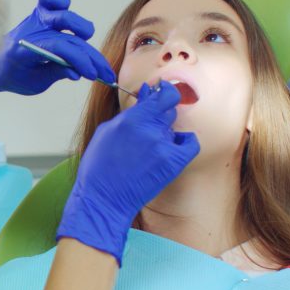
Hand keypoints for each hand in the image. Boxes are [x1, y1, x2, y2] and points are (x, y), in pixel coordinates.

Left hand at [0, 0, 115, 95]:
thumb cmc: (14, 76)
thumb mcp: (35, 83)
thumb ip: (57, 74)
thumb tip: (79, 72)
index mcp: (25, 49)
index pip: (60, 48)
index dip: (81, 60)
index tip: (94, 75)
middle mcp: (31, 30)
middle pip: (69, 35)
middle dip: (90, 55)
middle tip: (102, 72)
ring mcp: (34, 18)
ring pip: (62, 12)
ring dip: (81, 28)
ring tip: (88, 46)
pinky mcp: (38, 12)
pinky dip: (62, 3)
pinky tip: (71, 24)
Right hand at [56, 81, 199, 263]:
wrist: (104, 198)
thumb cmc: (99, 166)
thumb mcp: (107, 131)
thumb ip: (129, 112)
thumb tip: (147, 94)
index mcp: (132, 118)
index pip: (164, 94)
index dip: (165, 91)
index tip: (162, 93)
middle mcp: (151, 129)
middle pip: (169, 111)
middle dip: (160, 116)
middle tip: (147, 129)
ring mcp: (164, 146)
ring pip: (174, 129)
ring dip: (165, 134)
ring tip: (148, 150)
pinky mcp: (173, 162)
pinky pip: (190, 143)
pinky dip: (183, 144)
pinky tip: (172, 150)